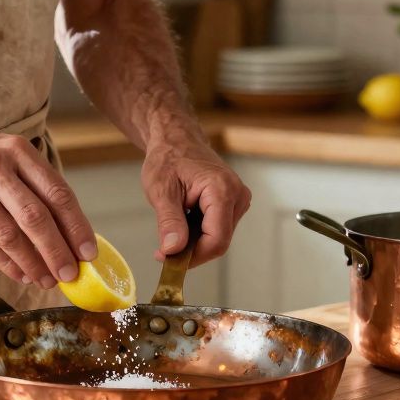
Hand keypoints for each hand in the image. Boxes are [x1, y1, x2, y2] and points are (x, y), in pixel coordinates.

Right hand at [0, 123, 96, 288]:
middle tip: (71, 274)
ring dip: (33, 263)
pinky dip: (7, 263)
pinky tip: (21, 274)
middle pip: (36, 217)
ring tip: (48, 280)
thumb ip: (32, 183)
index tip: (88, 251)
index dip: (76, 226)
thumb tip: (67, 227)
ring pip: (10, 235)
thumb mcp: (4, 152)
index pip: (57, 193)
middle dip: (58, 251)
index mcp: (17, 152)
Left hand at [141, 134, 250, 266]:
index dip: (192, 256)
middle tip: (163, 249)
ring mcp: (238, 200)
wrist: (176, 139)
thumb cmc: (168, 157)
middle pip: (218, 241)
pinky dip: (198, 232)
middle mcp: (238, 196)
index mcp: (222, 190)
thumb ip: (169, 221)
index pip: (216, 239)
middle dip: (191, 250)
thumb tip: (173, 250)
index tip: (167, 260)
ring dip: (193, 241)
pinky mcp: (233, 204)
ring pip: (217, 237)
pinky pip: (218, 228)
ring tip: (172, 226)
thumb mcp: (161, 190)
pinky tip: (183, 220)